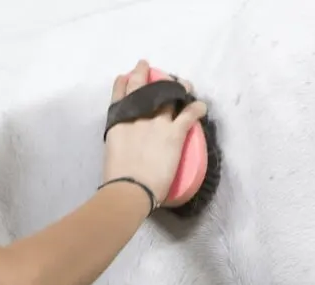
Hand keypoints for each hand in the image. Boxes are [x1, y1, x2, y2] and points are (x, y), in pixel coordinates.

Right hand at [102, 59, 207, 203]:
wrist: (130, 186)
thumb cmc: (117, 176)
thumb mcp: (112, 150)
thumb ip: (120, 140)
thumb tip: (127, 146)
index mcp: (118, 121)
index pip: (120, 94)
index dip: (125, 82)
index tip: (127, 75)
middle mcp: (137, 115)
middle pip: (143, 87)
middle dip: (146, 74)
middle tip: (151, 68)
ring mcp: (156, 122)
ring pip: (169, 97)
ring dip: (177, 87)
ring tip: (184, 84)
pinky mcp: (174, 133)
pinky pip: (189, 115)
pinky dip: (197, 108)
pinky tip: (202, 106)